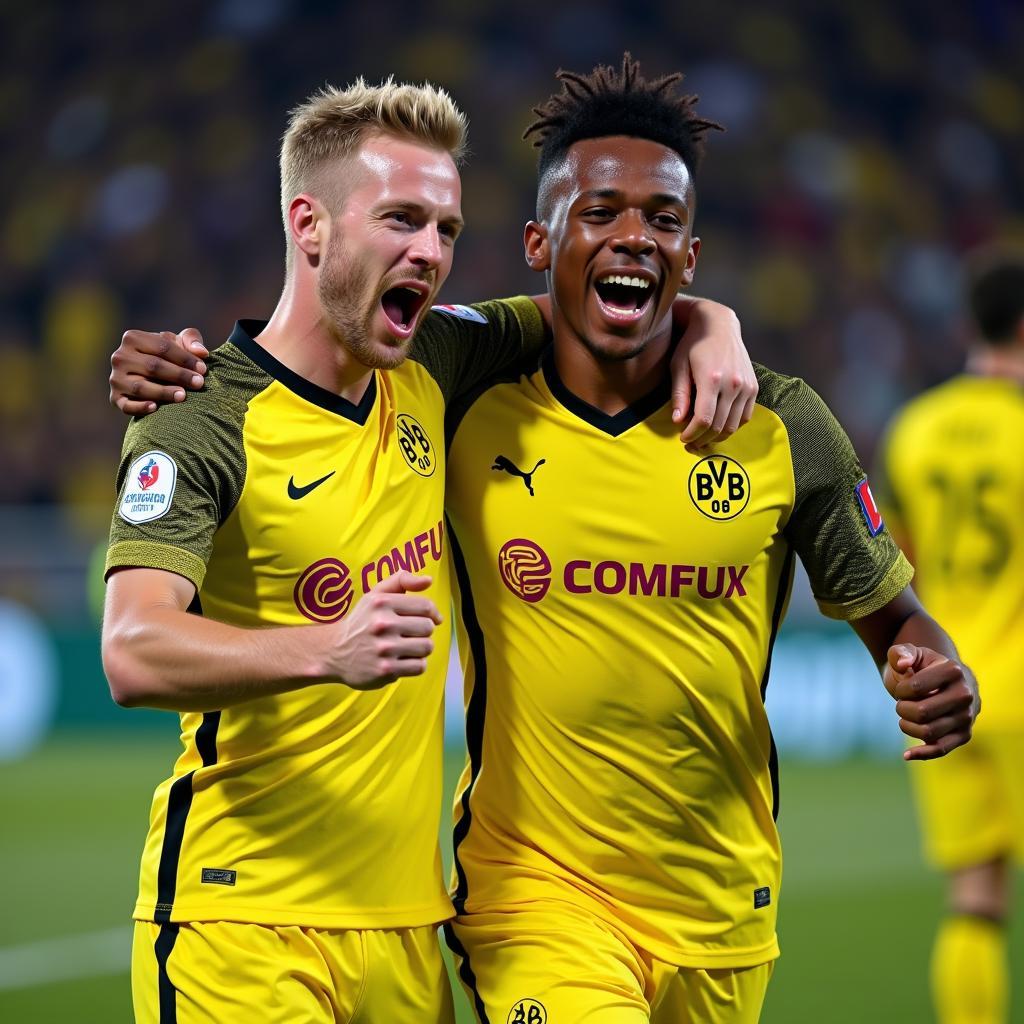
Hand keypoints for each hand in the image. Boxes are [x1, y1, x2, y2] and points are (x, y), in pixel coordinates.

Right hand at [110, 329, 209, 415]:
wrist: (154, 377)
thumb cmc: (170, 356)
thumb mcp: (179, 343)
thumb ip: (191, 340)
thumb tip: (202, 353)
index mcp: (132, 338)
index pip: (162, 347)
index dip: (185, 358)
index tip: (203, 369)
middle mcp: (120, 357)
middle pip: (153, 366)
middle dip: (179, 375)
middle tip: (199, 383)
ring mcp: (115, 378)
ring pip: (140, 387)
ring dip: (163, 392)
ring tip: (183, 395)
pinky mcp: (115, 398)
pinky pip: (126, 405)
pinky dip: (139, 407)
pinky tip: (155, 408)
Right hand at [324, 571, 441, 689]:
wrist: (334, 652)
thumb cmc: (362, 622)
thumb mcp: (376, 595)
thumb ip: (401, 580)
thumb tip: (428, 580)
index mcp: (382, 602)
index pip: (425, 606)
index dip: (432, 613)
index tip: (429, 618)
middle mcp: (382, 624)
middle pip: (428, 627)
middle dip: (423, 631)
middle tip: (410, 634)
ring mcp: (384, 649)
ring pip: (426, 647)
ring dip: (421, 648)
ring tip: (407, 647)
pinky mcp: (385, 670)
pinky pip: (419, 666)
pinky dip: (415, 664)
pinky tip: (402, 660)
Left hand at [670, 298, 756, 450]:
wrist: (719, 325)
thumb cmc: (693, 344)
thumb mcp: (678, 366)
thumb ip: (679, 395)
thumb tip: (677, 421)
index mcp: (712, 379)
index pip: (704, 419)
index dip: (692, 434)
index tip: (682, 438)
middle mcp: (733, 384)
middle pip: (719, 426)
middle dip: (702, 439)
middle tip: (689, 443)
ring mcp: (746, 386)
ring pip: (733, 425)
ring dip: (717, 437)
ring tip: (702, 438)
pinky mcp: (753, 388)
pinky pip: (745, 417)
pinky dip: (731, 426)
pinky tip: (718, 427)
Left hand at [883, 644, 978, 760]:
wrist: (944, 681)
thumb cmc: (923, 666)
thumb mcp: (910, 653)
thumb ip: (900, 653)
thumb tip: (903, 665)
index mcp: (953, 671)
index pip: (915, 687)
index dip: (900, 689)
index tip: (902, 687)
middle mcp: (965, 695)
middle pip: (921, 712)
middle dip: (902, 708)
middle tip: (902, 703)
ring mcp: (967, 717)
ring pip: (928, 732)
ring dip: (907, 726)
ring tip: (905, 717)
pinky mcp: (964, 735)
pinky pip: (942, 749)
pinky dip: (922, 753)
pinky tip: (906, 755)